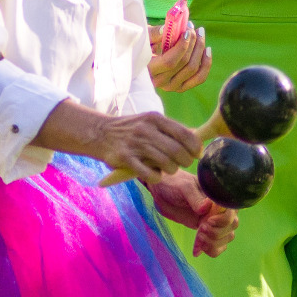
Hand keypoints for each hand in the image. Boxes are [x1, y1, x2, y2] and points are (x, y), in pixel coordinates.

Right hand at [73, 110, 202, 178]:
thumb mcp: (150, 122)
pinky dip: (156, 178)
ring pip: (166, 164)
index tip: (197, 154)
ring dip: (171, 170)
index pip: (184, 134)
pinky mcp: (125, 159)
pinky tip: (154, 175)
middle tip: (182, 164)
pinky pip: (150, 175)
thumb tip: (197, 140)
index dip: (195, 147)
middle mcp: (146, 129)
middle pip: (178, 151)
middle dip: (185, 161)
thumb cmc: (131, 129)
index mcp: (155, 118)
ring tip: (167, 169)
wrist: (99, 133)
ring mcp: (135, 144)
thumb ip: (171, 130)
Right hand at [148, 24, 210, 92]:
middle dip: (193, 43)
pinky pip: (199, 78)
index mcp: (149, 71)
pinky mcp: (181, 87)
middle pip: (184, 63)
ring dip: (200, 49)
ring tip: (200, 33)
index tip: (187, 31)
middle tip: (194, 28)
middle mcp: (160, 82)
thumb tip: (166, 29)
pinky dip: (206, 63)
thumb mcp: (144, 37)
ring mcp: (172, 87)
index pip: (170, 62)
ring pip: (193, 69)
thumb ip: (153, 33)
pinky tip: (207, 49)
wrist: (142, 60)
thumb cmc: (142, 45)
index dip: (182, 46)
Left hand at [149, 172, 237, 256]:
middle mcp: (220, 209)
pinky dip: (209, 250)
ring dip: (214, 242)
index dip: (224, 220)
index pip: (233, 211)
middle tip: (200, 229)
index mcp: (220, 196)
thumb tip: (207, 207)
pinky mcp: (206, 231)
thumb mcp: (184, 188)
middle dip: (217, 232)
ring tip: (199, 239)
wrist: (162, 192)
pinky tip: (196, 251)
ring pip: (227, 238)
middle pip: (232, 226)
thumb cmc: (175, 184)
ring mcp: (214, 222)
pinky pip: (217, 246)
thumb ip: (195, 198)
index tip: (208, 220)